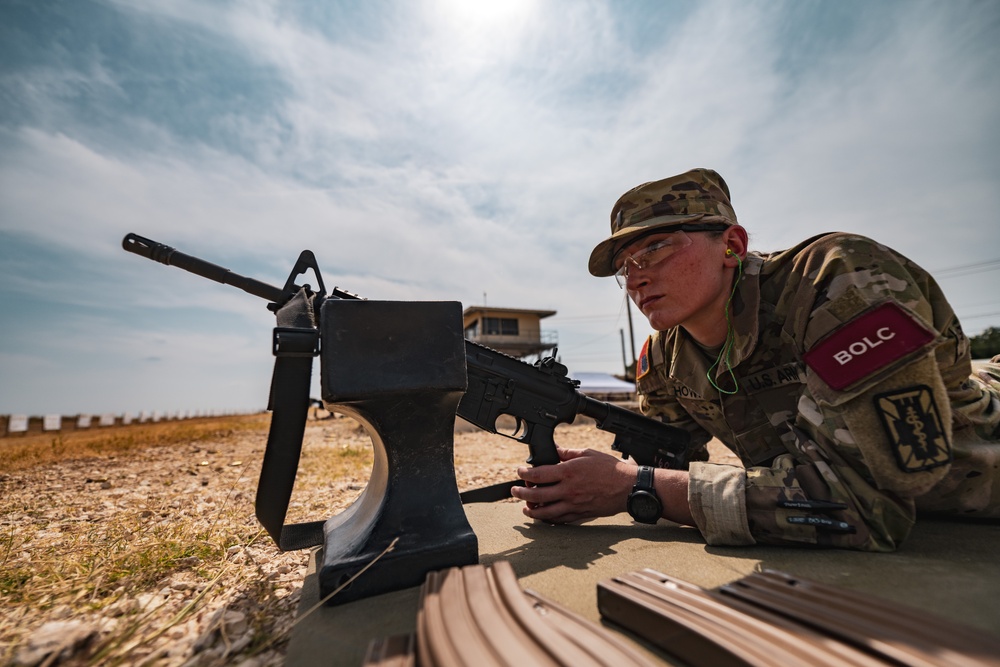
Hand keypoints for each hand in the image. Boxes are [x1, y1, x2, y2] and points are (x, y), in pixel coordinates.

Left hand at [511, 446, 635, 523]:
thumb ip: (567, 453)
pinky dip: (548, 519)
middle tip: (514, 491)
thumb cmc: (611, 469)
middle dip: (521, 493)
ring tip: (525, 508)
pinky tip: (543, 516)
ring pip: (545, 512)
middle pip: (536, 495)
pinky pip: (559, 520)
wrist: (628, 487)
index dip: (524, 473)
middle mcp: (568, 490)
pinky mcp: (580, 514)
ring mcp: (573, 505)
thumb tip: (553, 450)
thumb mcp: (587, 454)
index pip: (538, 474)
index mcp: (569, 472)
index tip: (520, 471)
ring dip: (531, 510)